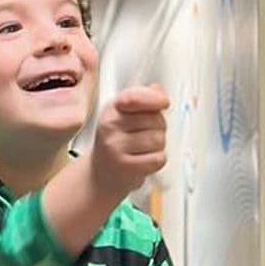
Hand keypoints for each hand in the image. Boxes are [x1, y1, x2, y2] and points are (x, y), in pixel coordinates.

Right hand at [89, 85, 168, 200]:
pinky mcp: (126, 168)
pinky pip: (158, 159)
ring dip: (158, 146)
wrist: (101, 174)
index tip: (163, 103)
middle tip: (144, 135)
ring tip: (143, 149)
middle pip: (156, 119)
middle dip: (158, 127)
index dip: (155, 99)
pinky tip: (143, 160)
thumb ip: (142, 99)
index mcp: (111, 110)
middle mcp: (110, 127)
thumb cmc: (116, 142)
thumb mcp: (122, 115)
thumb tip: (158, 91)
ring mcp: (116, 148)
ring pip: (159, 139)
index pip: (136, 97)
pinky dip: (156, 160)